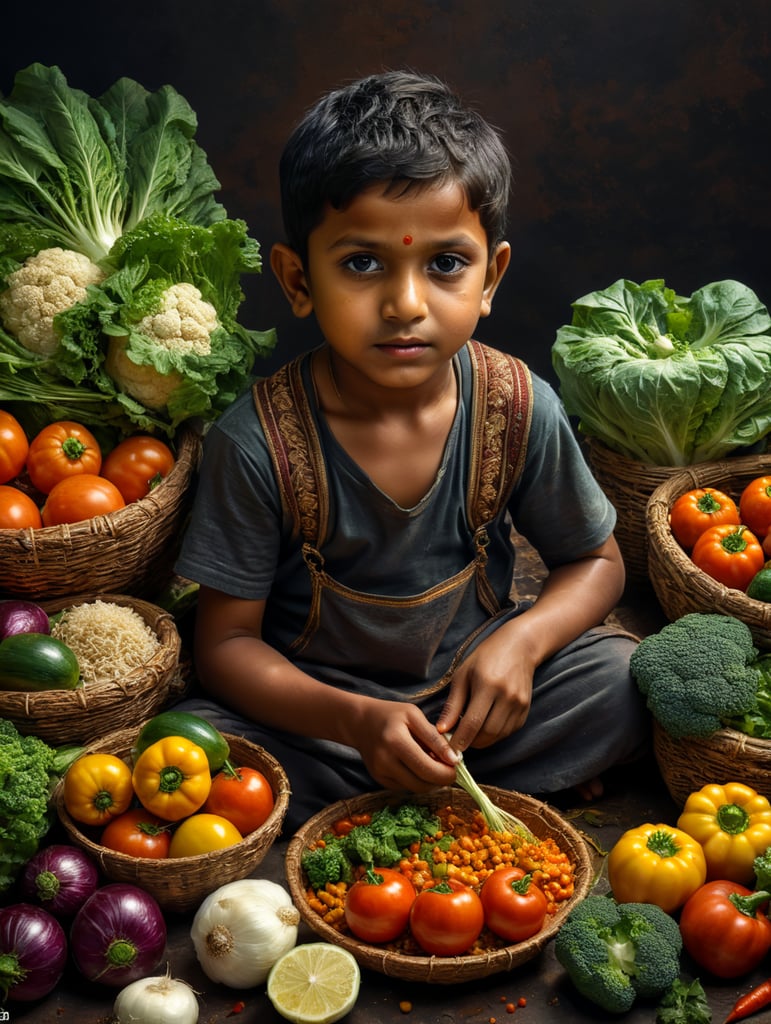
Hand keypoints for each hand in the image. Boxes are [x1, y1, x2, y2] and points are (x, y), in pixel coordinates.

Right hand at [355, 699, 459, 791]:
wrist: (361, 722)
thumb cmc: (392, 715)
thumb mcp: (415, 716)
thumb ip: (435, 738)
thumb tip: (454, 760)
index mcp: (396, 740)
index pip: (428, 767)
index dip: (448, 771)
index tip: (457, 765)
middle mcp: (385, 760)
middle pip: (423, 782)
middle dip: (442, 779)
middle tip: (449, 768)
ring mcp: (380, 772)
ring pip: (416, 789)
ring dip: (431, 782)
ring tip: (434, 765)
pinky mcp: (379, 780)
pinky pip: (406, 788)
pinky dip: (417, 781)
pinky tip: (419, 767)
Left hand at [436, 622, 534, 752]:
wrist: (519, 646)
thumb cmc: (486, 657)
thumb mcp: (463, 674)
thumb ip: (453, 704)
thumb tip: (442, 730)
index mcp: (488, 685)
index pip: (473, 723)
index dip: (460, 739)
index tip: (449, 748)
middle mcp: (507, 697)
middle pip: (487, 733)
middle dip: (470, 743)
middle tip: (458, 741)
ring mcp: (519, 704)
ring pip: (498, 736)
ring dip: (482, 740)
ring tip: (469, 732)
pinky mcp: (526, 710)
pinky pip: (508, 731)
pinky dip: (494, 735)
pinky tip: (485, 725)